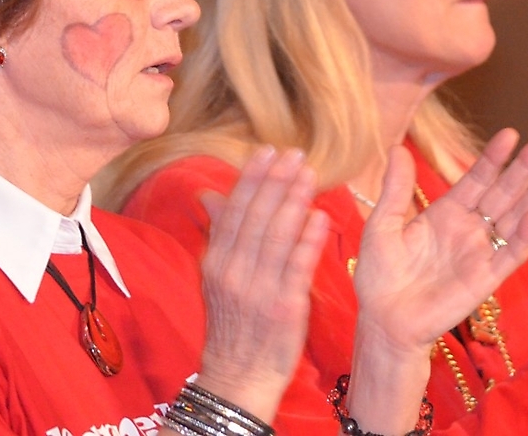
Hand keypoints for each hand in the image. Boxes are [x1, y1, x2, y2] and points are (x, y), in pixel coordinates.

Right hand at [194, 147, 328, 420]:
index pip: (234, 211)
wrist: (237, 377)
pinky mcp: (283, 307)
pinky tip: (319, 217)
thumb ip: (220, 233)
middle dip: (276, 181)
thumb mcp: (216, 278)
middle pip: (256, 217)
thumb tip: (207, 193)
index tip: (268, 151)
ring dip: (294, 201)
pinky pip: (297, 267)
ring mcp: (257, 290)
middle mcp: (232, 272)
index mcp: (215, 262)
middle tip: (294, 154)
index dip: (252, 179)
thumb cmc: (233, 323)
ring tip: (309, 175)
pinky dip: (308, 239)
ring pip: (276, 236)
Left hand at [353, 129, 527, 354]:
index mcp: (446, 213)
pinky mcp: (486, 279)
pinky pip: (511, 254)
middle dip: (526, 167)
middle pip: (505, 192)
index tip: (511, 134)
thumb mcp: (382, 227)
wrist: (385, 322)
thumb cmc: (379, 276)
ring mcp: (481, 252)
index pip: (477, 178)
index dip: (494, 157)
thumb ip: (396, 191)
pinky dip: (526, 235)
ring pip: (517, 218)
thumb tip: (397, 148)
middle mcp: (469, 228)